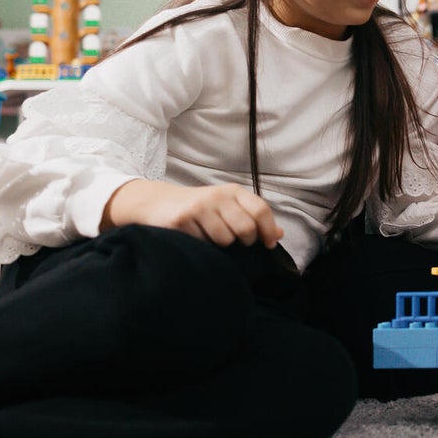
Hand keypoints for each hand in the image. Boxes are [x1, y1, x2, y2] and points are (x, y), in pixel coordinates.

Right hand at [102, 179, 283, 248]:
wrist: (157, 203)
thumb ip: (253, 218)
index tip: (268, 244)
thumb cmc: (200, 209)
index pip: (260, 210)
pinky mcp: (181, 220)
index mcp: (233, 191)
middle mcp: (218, 196)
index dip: (269, 230)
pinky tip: (194, 237)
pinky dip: (202, 246)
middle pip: (245, 228)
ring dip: (221, 245)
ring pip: (225, 239)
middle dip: (245, 241)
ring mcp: (199, 207)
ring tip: (211, 237)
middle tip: (236, 243)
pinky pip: (202, 243)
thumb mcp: (228, 207)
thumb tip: (280, 234)